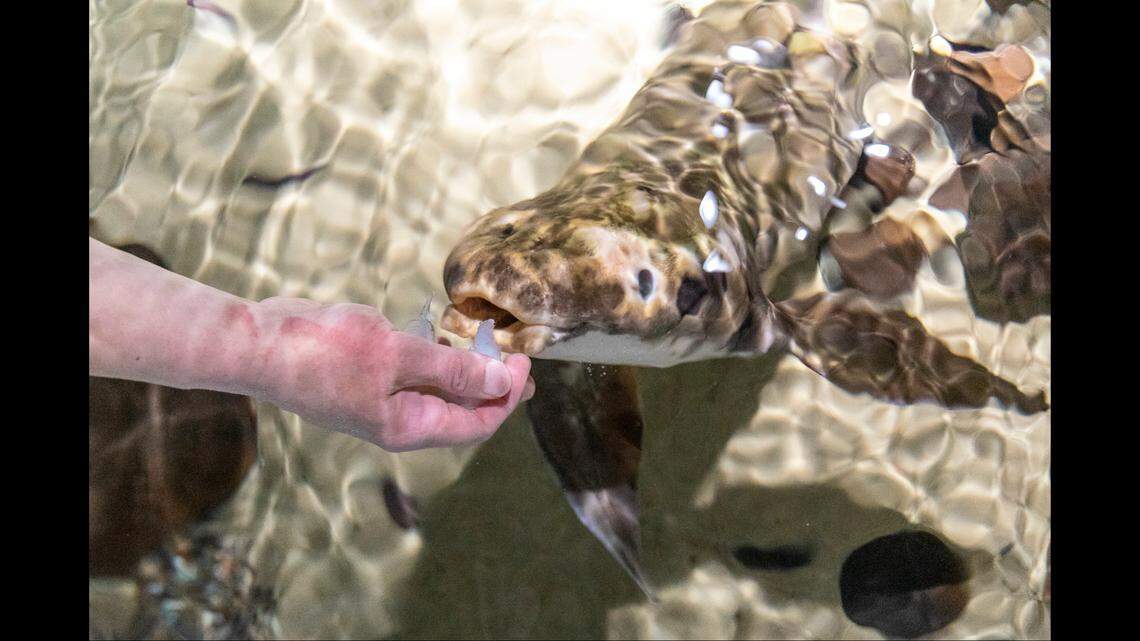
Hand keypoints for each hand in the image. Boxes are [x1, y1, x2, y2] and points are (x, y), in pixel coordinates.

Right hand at [250, 297, 534, 451]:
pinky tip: (445, 335)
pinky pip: (412, 374)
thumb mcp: (397, 355)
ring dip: (464, 369)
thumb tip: (499, 381)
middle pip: (461, 410)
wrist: (258, 343)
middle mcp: (398, 420)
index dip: (507, 396)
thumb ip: (450, 368)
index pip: (477, 423)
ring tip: (489, 343)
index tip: (524, 363)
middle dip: (493, 385)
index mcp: (409, 426)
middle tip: (519, 358)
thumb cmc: (323, 351)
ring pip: (437, 390)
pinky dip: (433, 357)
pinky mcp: (365, 377)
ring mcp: (379, 400)